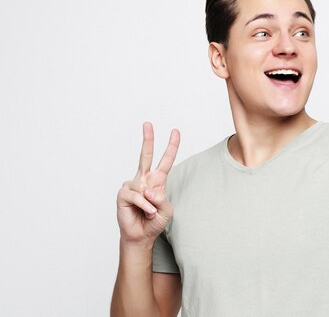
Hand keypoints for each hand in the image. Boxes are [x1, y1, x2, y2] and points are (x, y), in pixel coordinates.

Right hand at [116, 122, 179, 245]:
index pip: (165, 160)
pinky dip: (144, 205)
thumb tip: (148, 188)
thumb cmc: (154, 221)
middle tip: (147, 123)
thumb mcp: (166, 209)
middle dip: (147, 139)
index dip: (171, 146)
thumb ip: (161, 197)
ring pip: (145, 187)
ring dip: (151, 203)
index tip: (175, 131)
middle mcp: (144, 179)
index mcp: (157, 180)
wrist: (142, 235)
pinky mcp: (123, 194)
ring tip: (151, 212)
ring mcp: (133, 185)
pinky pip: (137, 195)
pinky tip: (146, 212)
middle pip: (145, 155)